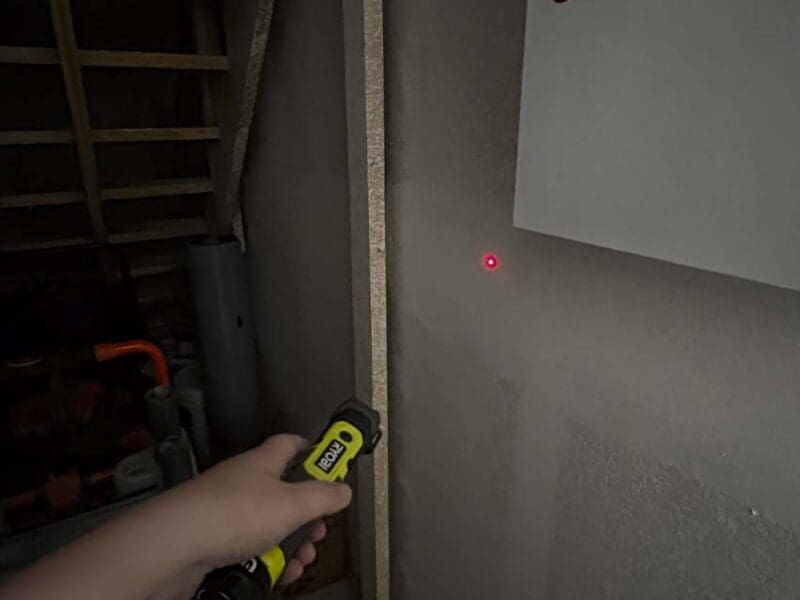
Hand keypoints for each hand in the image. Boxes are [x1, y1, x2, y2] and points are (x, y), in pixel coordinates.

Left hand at [150, 434, 352, 597]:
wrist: (177, 546)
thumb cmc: (229, 514)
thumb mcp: (292, 504)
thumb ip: (322, 496)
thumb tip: (343, 490)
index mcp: (264, 463)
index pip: (292, 444)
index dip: (314, 451)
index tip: (333, 463)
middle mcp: (245, 483)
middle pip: (286, 493)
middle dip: (307, 516)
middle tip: (318, 531)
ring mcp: (228, 512)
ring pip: (271, 525)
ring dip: (291, 544)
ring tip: (300, 560)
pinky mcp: (216, 540)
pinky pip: (252, 548)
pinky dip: (267, 560)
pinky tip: (275, 572)